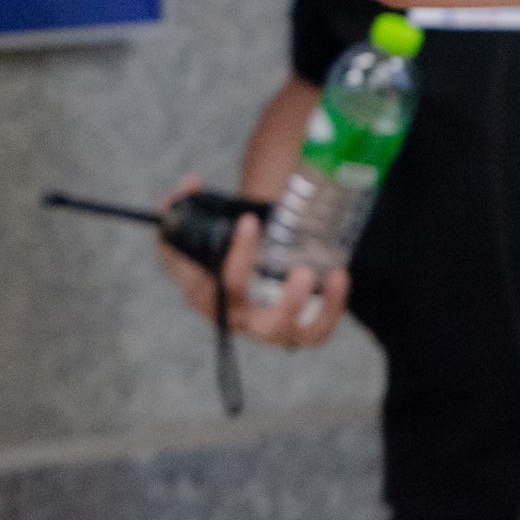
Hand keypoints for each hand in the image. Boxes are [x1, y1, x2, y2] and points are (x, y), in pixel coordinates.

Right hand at [155, 174, 349, 349]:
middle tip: (304, 273)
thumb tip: (191, 184)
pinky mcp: (288, 331)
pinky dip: (331, 311)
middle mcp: (234, 319)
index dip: (240, 252)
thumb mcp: (182, 229)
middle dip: (288, 306)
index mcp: (204, 297)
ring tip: (331, 275)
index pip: (224, 282)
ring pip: (289, 335)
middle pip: (262, 326)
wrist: (214, 278)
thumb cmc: (200, 251)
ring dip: (316, 312)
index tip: (252, 219)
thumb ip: (180, 205)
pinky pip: (314, 333)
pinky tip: (339, 277)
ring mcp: (262, 330)